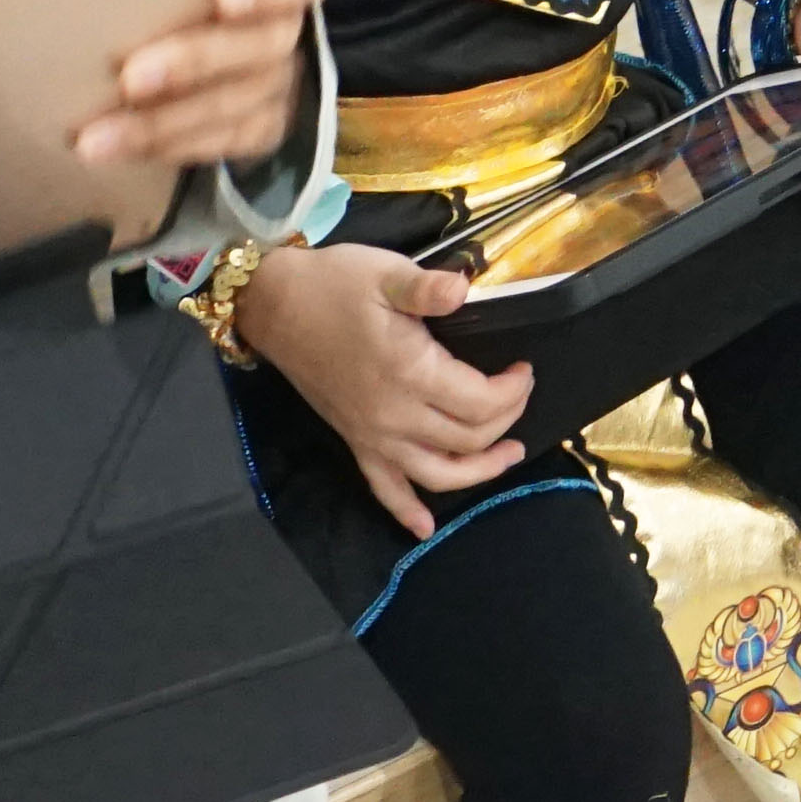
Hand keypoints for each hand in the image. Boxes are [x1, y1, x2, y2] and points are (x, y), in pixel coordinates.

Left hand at [79, 0, 334, 170]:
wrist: (220, 33)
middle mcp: (290, 30)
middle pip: (262, 45)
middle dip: (194, 62)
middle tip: (133, 77)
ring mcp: (280, 83)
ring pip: (232, 104)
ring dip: (161, 122)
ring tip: (100, 136)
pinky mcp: (263, 127)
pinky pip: (220, 143)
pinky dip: (167, 147)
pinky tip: (121, 149)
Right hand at [235, 241, 533, 539]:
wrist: (275, 305)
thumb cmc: (334, 284)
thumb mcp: (386, 273)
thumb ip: (427, 288)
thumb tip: (464, 288)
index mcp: (410, 372)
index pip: (480, 402)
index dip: (512, 392)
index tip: (525, 370)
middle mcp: (394, 415)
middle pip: (468, 440)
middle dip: (506, 422)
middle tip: (520, 394)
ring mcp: (373, 434)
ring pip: (436, 475)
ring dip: (478, 473)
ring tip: (509, 457)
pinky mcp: (354, 441)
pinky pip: (384, 488)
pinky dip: (406, 511)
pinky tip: (424, 528)